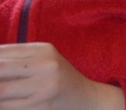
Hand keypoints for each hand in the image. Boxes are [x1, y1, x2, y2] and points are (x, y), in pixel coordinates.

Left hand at [0, 43, 123, 108]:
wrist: (87, 99)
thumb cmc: (59, 79)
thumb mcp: (45, 61)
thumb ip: (18, 60)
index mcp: (44, 50)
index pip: (2, 52)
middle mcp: (46, 65)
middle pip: (0, 69)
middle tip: (0, 82)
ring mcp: (44, 87)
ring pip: (1, 91)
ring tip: (4, 94)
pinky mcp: (41, 106)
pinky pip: (8, 107)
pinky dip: (3, 105)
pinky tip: (7, 103)